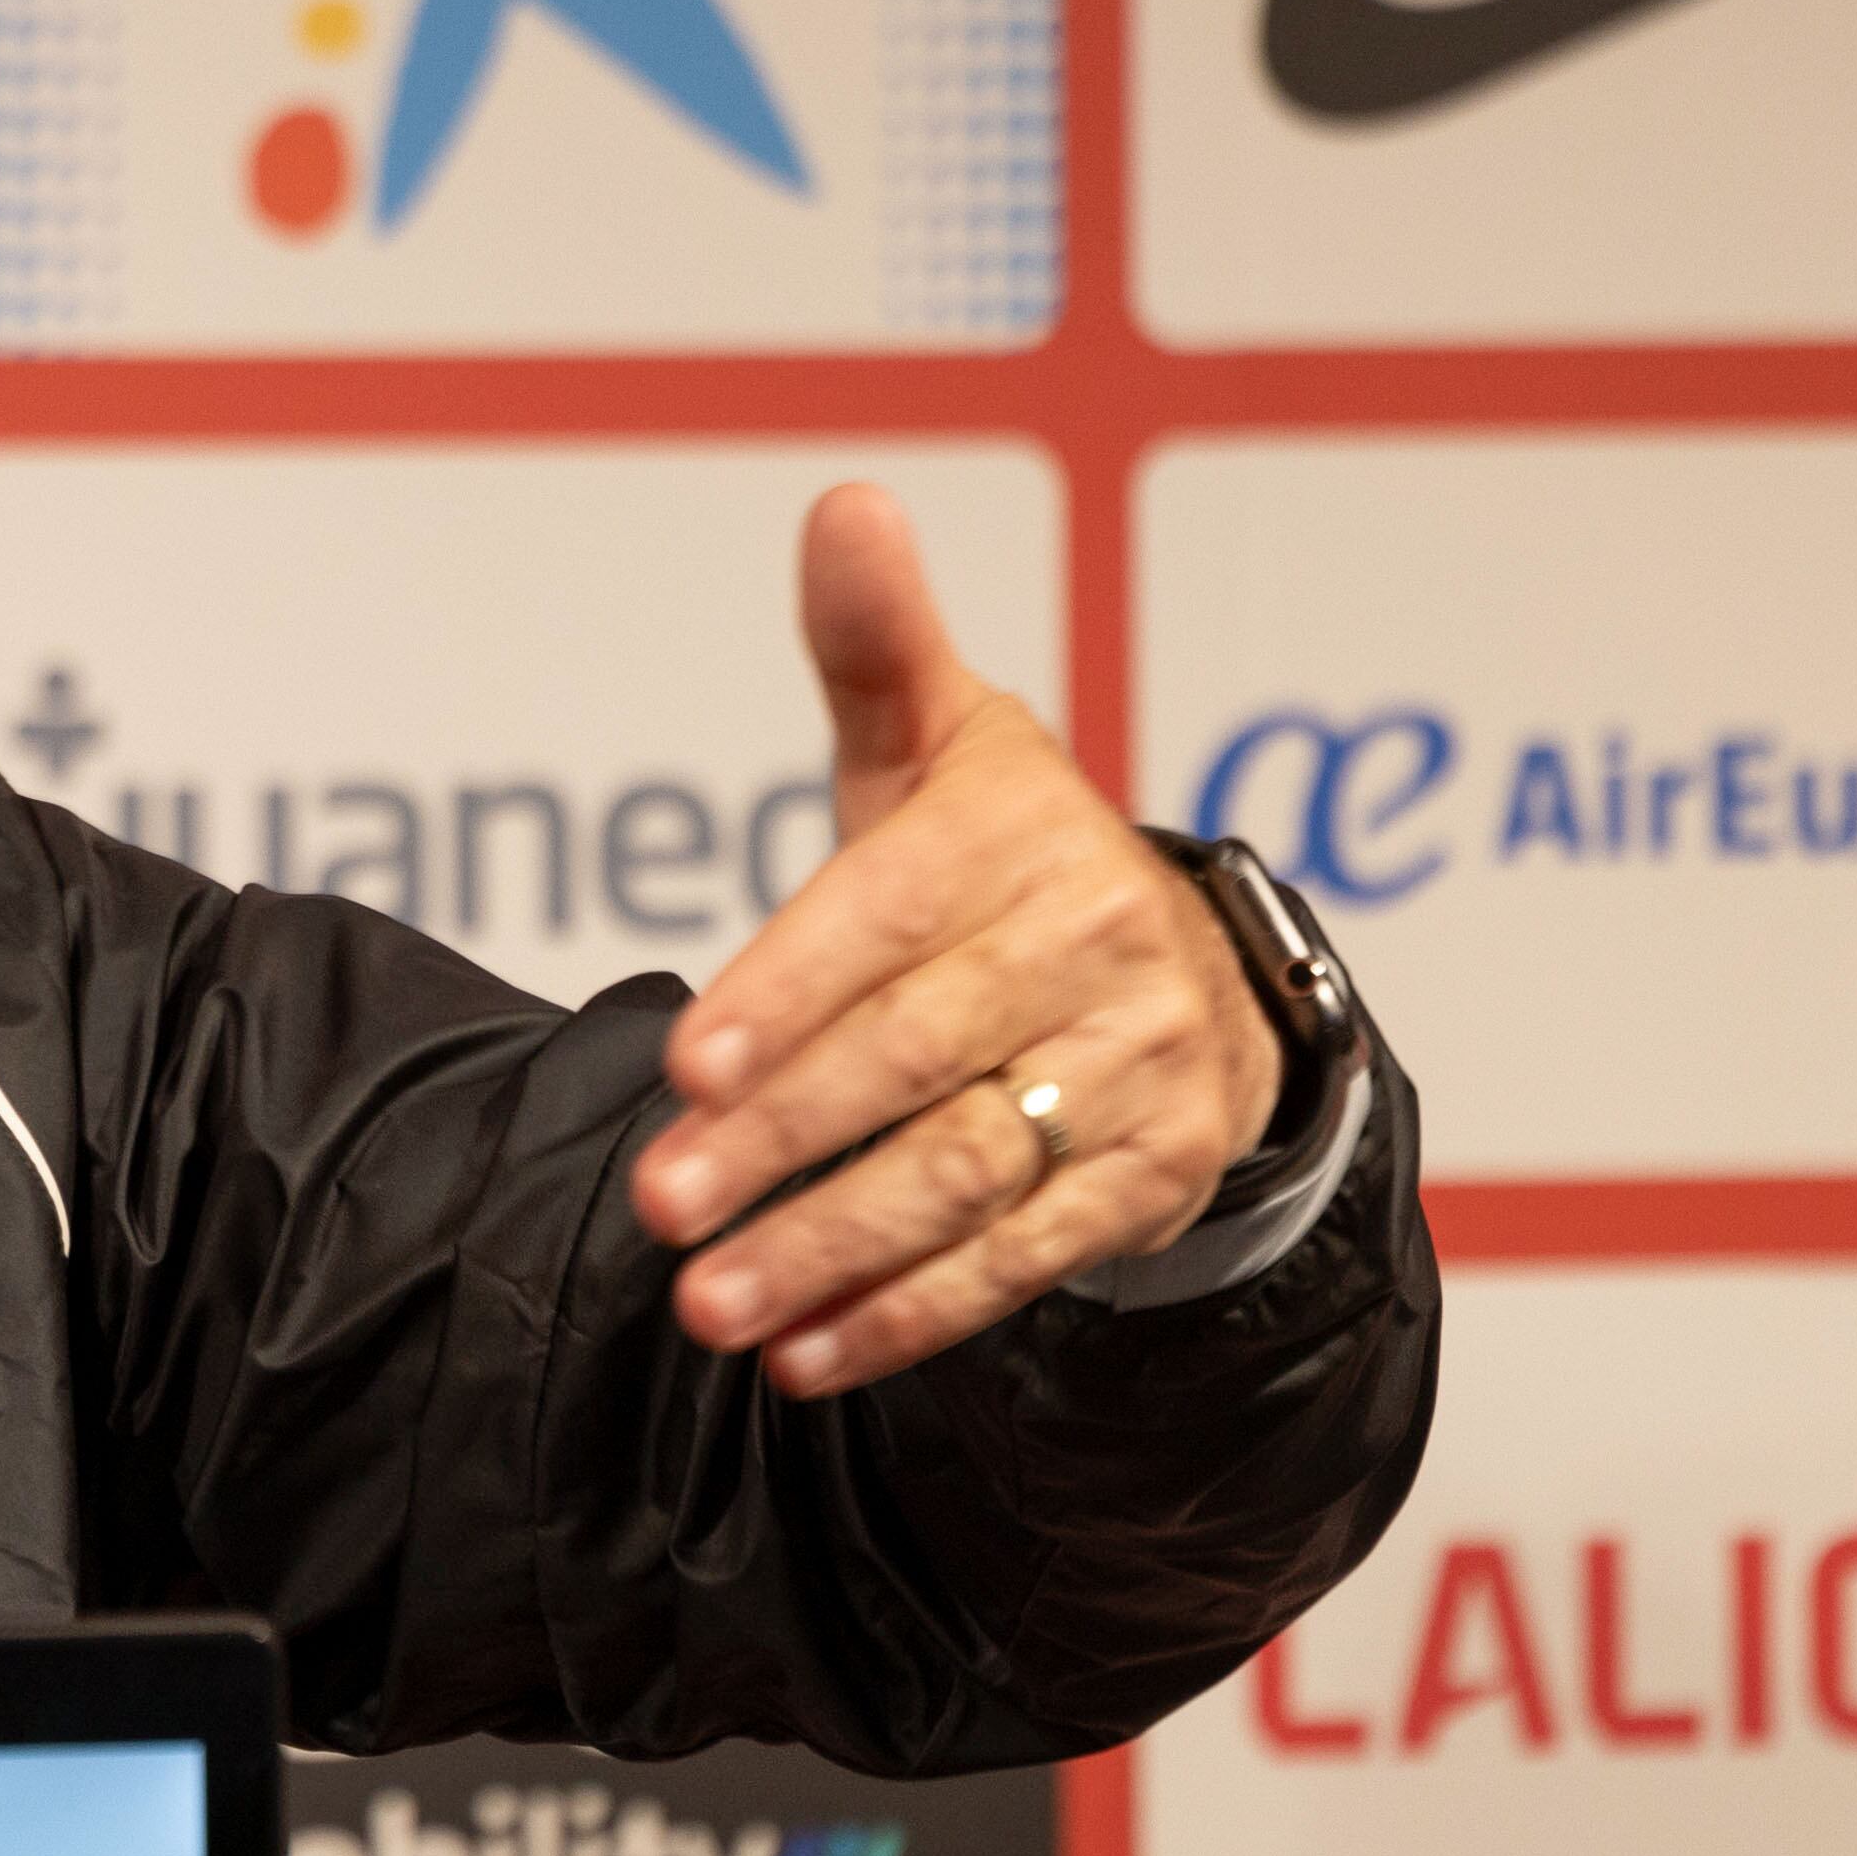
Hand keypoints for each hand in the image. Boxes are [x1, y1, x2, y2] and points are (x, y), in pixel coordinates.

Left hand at [630, 485, 1281, 1399]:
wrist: (1196, 968)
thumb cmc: (1006, 854)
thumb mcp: (940, 741)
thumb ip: (874, 644)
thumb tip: (845, 504)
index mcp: (1023, 838)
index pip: (890, 921)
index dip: (788, 994)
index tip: (684, 1062)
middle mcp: (1096, 950)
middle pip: (918, 1058)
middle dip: (782, 1137)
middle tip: (660, 1203)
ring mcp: (1136, 1070)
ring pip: (967, 1170)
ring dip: (834, 1246)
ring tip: (710, 1303)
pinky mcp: (1153, 1174)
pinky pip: (1027, 1254)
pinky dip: (914, 1310)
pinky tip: (809, 1351)